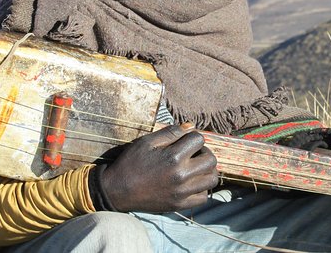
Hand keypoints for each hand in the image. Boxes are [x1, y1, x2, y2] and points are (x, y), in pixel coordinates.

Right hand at [101, 123, 218, 212]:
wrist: (118, 190)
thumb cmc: (131, 162)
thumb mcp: (147, 142)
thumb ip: (170, 132)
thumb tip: (191, 126)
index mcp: (173, 157)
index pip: (199, 139)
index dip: (193, 137)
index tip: (184, 141)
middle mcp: (181, 175)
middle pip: (211, 159)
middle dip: (204, 152)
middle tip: (193, 153)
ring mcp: (182, 192)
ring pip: (212, 179)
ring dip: (207, 170)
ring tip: (195, 167)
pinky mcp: (180, 205)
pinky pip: (204, 197)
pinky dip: (202, 188)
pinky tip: (192, 182)